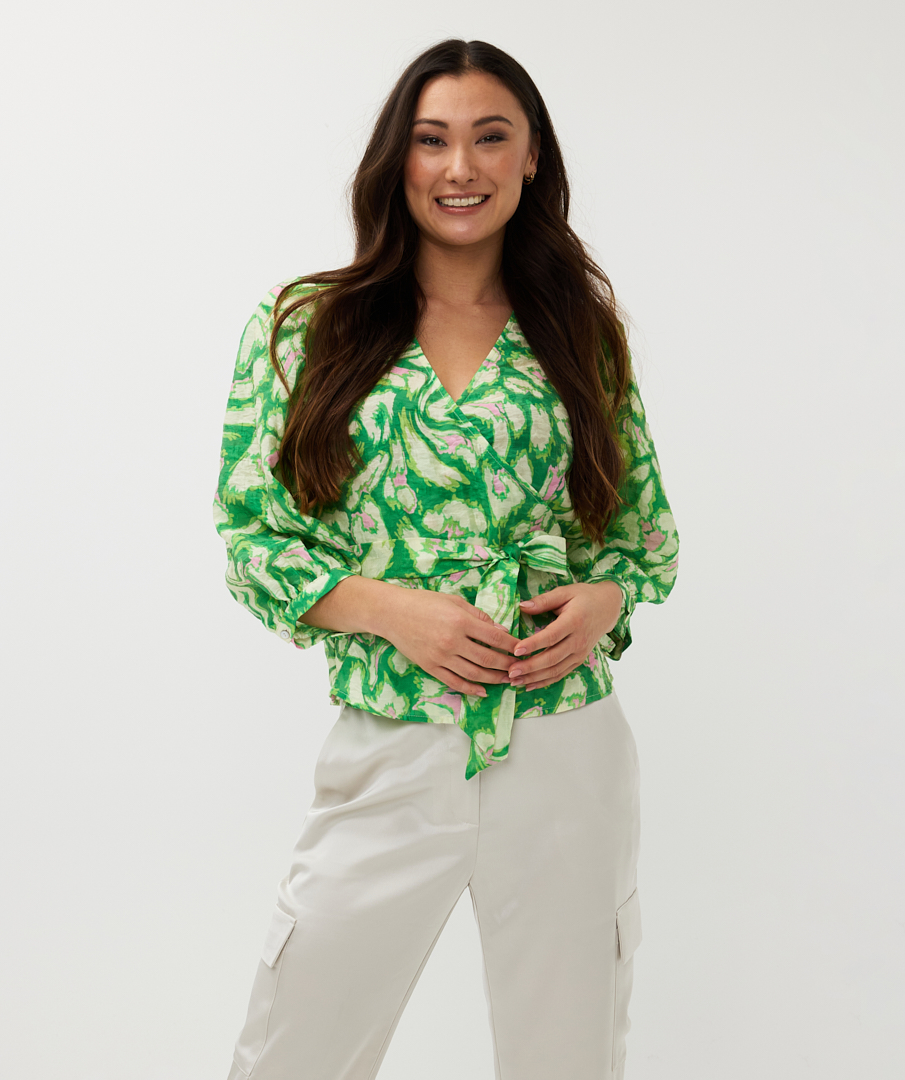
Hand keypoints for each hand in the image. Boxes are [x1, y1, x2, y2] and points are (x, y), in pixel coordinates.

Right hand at [380, 588, 520, 697]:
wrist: (391, 613)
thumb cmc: (423, 602)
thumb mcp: (453, 601)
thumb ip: (478, 616)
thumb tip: (500, 630)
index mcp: (460, 621)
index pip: (495, 637)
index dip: (512, 645)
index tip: (522, 649)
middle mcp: (452, 641)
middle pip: (488, 659)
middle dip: (507, 665)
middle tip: (519, 668)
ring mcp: (441, 656)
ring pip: (474, 674)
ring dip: (493, 679)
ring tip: (506, 680)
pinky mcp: (430, 667)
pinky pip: (454, 682)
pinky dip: (470, 689)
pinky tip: (482, 691)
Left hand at [506, 581, 624, 691]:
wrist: (608, 608)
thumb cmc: (584, 597)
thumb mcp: (565, 592)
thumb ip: (543, 600)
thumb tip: (522, 606)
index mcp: (575, 621)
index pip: (552, 636)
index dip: (534, 644)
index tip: (516, 650)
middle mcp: (579, 640)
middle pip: (552, 658)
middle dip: (530, 667)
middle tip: (511, 671)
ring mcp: (580, 653)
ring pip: (556, 670)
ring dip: (534, 678)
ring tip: (514, 681)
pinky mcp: (579, 660)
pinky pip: (561, 674)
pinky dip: (545, 682)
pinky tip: (529, 685)